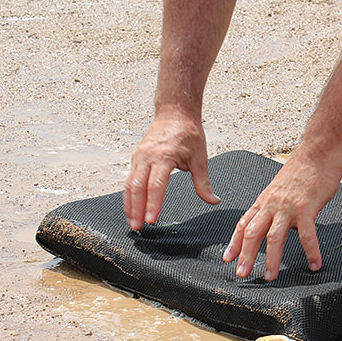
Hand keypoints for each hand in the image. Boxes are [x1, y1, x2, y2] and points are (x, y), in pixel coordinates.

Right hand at [124, 108, 219, 230]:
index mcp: (164, 156)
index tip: (152, 220)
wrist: (175, 112)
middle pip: (137, 187)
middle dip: (136, 209)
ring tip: (132, 222)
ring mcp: (139, 157)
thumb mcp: (200, 158)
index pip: (156, 185)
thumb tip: (213, 200)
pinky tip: (131, 208)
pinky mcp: (136, 158)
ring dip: (129, 205)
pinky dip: (128, 196)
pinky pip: (129, 179)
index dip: (153, 204)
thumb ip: (203, 183)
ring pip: (129, 184)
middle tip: (138, 228)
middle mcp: (147, 157)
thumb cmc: (188, 133)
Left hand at [223, 151, 341, 280]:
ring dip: (272, 259)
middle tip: (241, 273)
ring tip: (270, 276)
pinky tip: (315, 264)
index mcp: (264, 200)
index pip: (244, 224)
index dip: (234, 242)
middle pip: (253, 232)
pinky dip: (311, 252)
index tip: (227, 258)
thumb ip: (275, 206)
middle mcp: (272, 204)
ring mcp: (288, 207)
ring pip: (274, 237)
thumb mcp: (280, 187)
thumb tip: (276, 224)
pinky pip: (308, 235)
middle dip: (245, 255)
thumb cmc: (303, 169)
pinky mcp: (307, 208)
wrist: (318, 152)